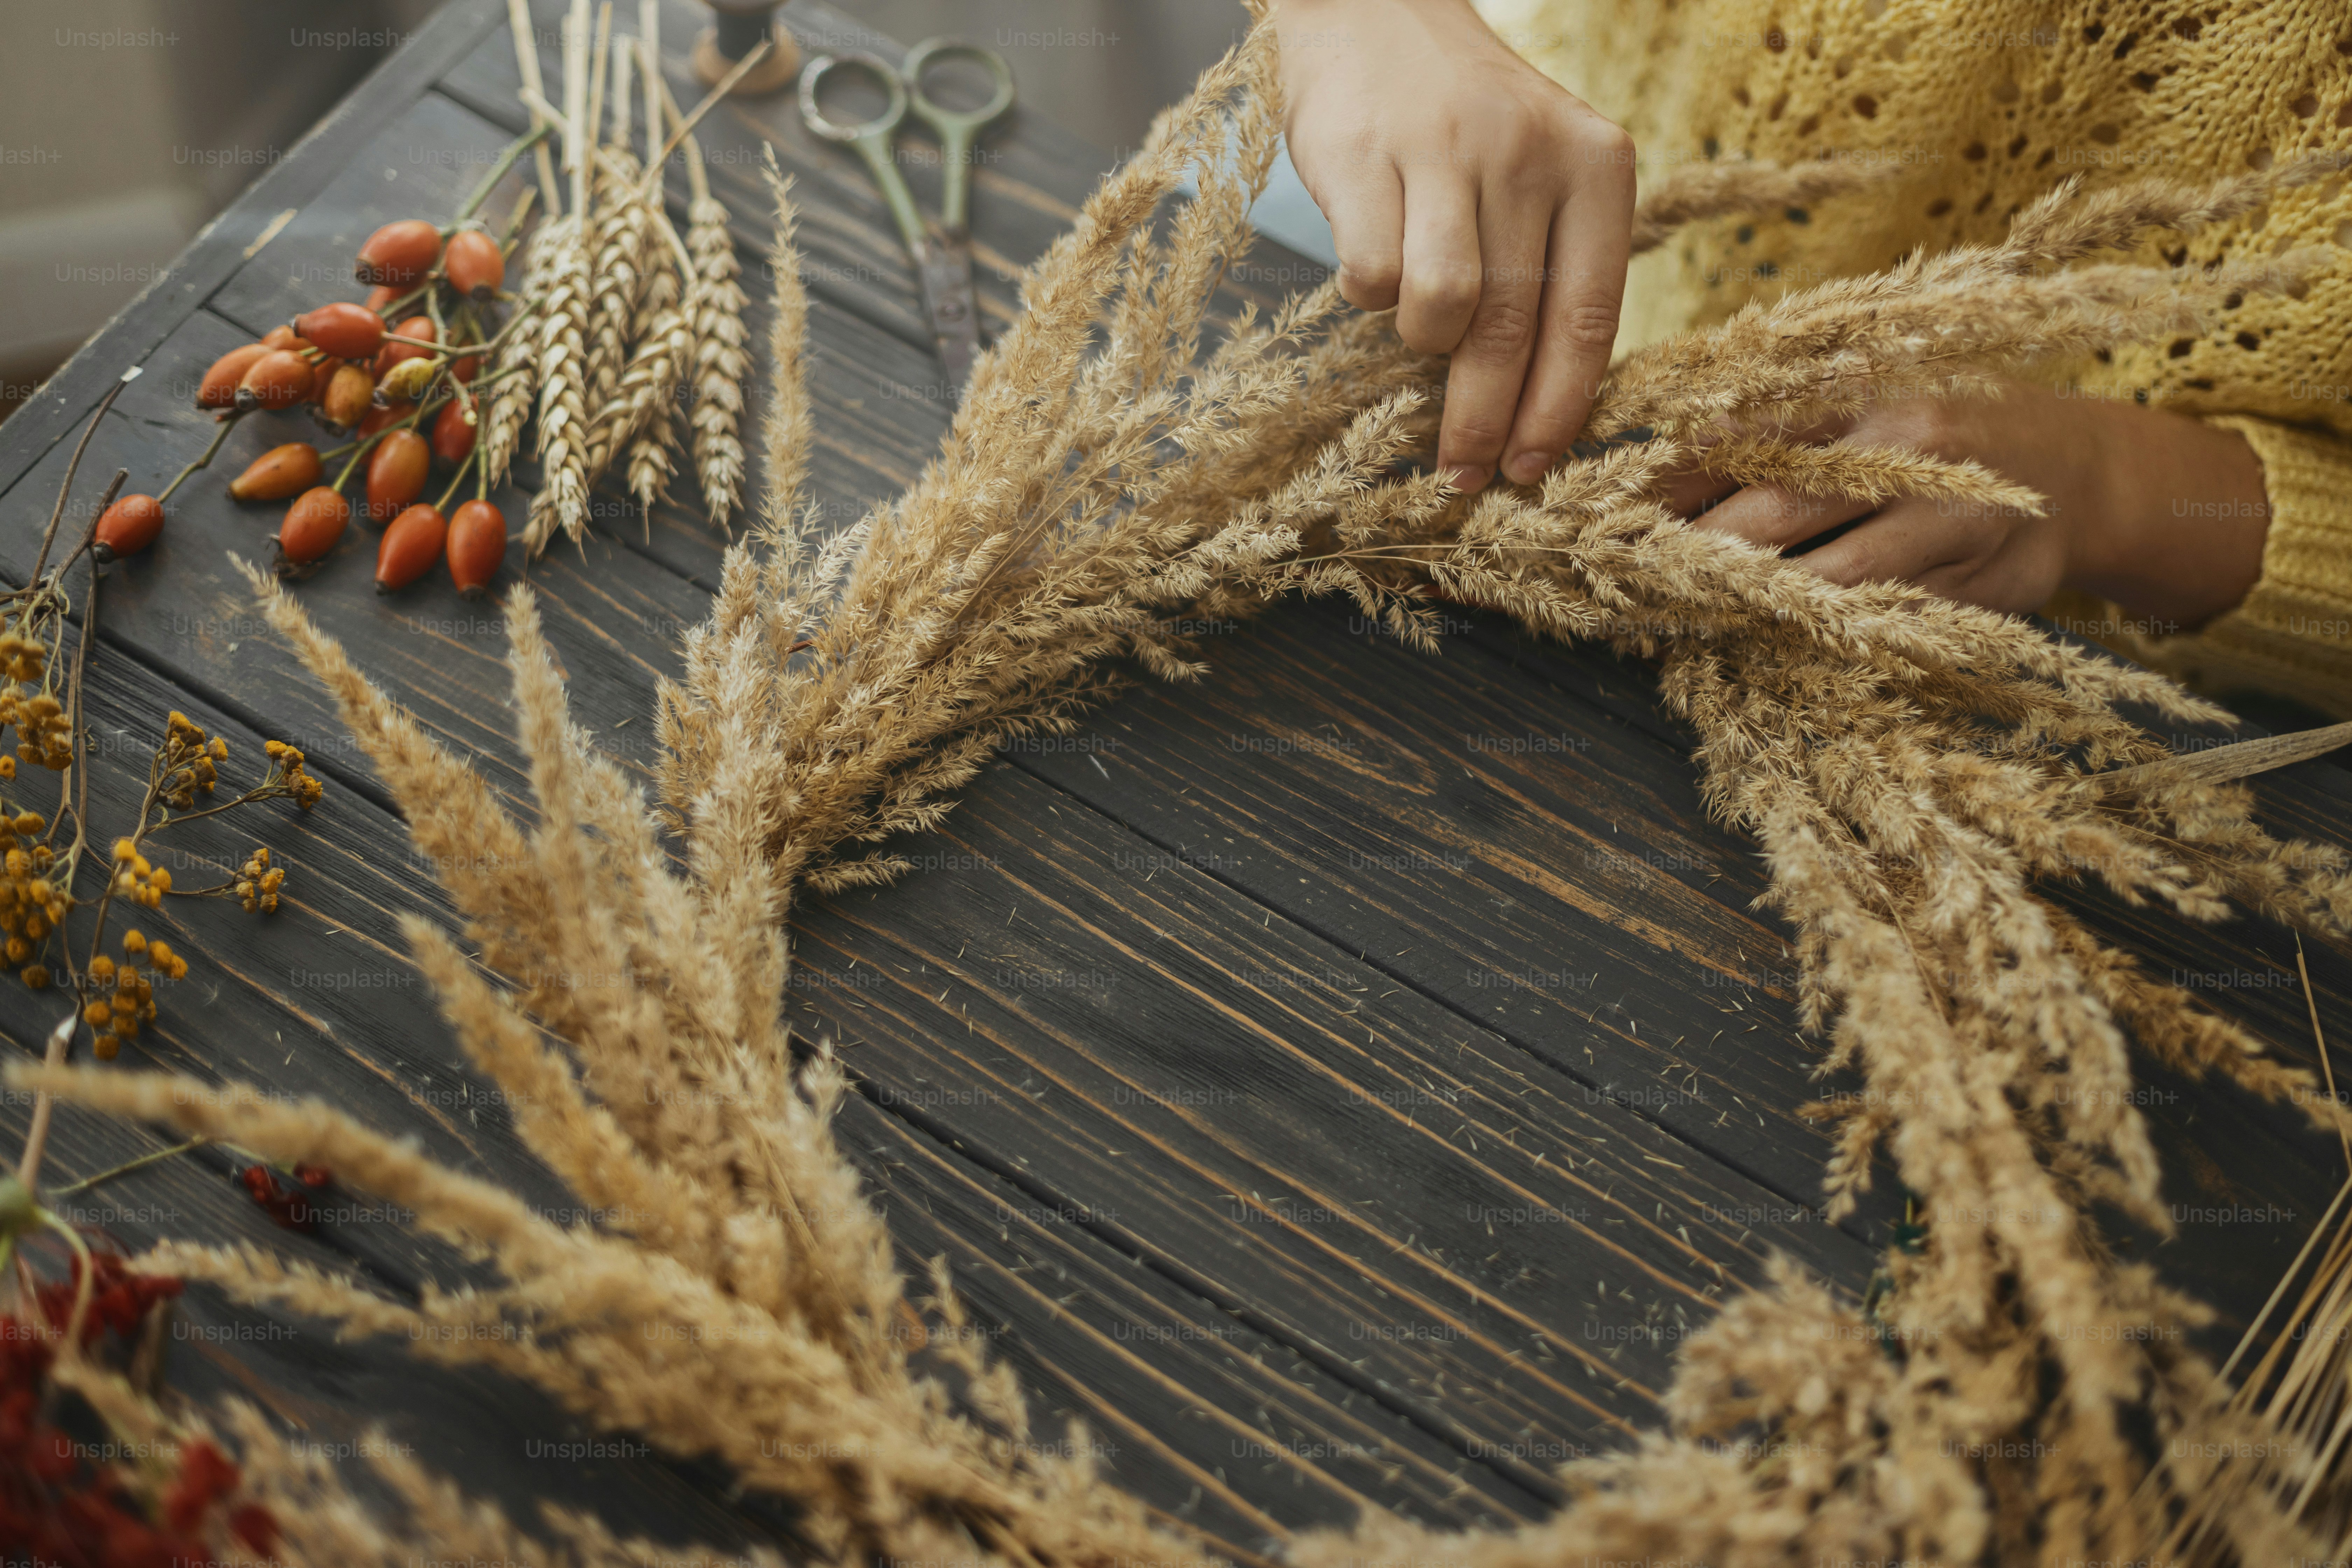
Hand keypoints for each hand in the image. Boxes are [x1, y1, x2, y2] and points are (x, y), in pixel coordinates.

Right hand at [1273, 0, 1634, 490]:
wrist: (1378, 10)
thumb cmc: (1466, 124)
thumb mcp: (1540, 176)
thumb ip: (1550, 272)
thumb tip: (1534, 412)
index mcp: (1597, 166)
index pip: (1587, 319)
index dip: (1557, 410)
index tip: (1532, 471)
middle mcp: (1529, 154)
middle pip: (1513, 330)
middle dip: (1485, 421)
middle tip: (1462, 474)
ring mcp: (1445, 151)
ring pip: (1443, 308)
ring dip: (1426, 347)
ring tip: (1418, 336)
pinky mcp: (1365, 156)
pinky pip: (1371, 276)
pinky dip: (1370, 294)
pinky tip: (1374, 264)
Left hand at [1664, 381, 2272, 630]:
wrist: (2083, 474)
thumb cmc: (1950, 435)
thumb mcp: (1876, 406)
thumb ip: (1787, 429)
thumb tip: (1677, 457)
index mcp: (1871, 403)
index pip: (1753, 440)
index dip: (1676, 482)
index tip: (1611, 515)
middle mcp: (1912, 457)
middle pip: (1782, 513)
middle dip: (1699, 555)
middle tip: (1627, 586)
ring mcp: (1951, 526)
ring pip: (1834, 579)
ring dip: (1753, 608)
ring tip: (1679, 626)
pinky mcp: (1981, 588)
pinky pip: (1887, 621)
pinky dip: (1825, 638)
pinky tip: (1767, 653)